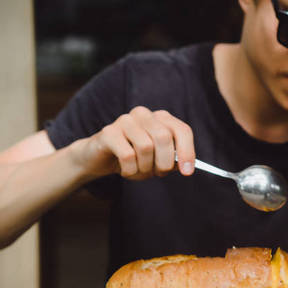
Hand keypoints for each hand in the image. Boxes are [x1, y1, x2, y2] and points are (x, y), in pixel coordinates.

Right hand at [71, 106, 194, 180]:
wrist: (100, 158)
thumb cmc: (134, 158)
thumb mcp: (157, 160)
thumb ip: (173, 160)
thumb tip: (186, 166)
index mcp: (160, 118)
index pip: (182, 130)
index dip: (187, 151)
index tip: (187, 172)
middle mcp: (144, 114)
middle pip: (164, 138)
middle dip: (164, 162)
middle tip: (157, 173)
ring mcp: (125, 120)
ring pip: (145, 147)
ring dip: (144, 168)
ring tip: (138, 171)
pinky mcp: (109, 132)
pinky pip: (127, 155)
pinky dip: (130, 170)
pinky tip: (126, 170)